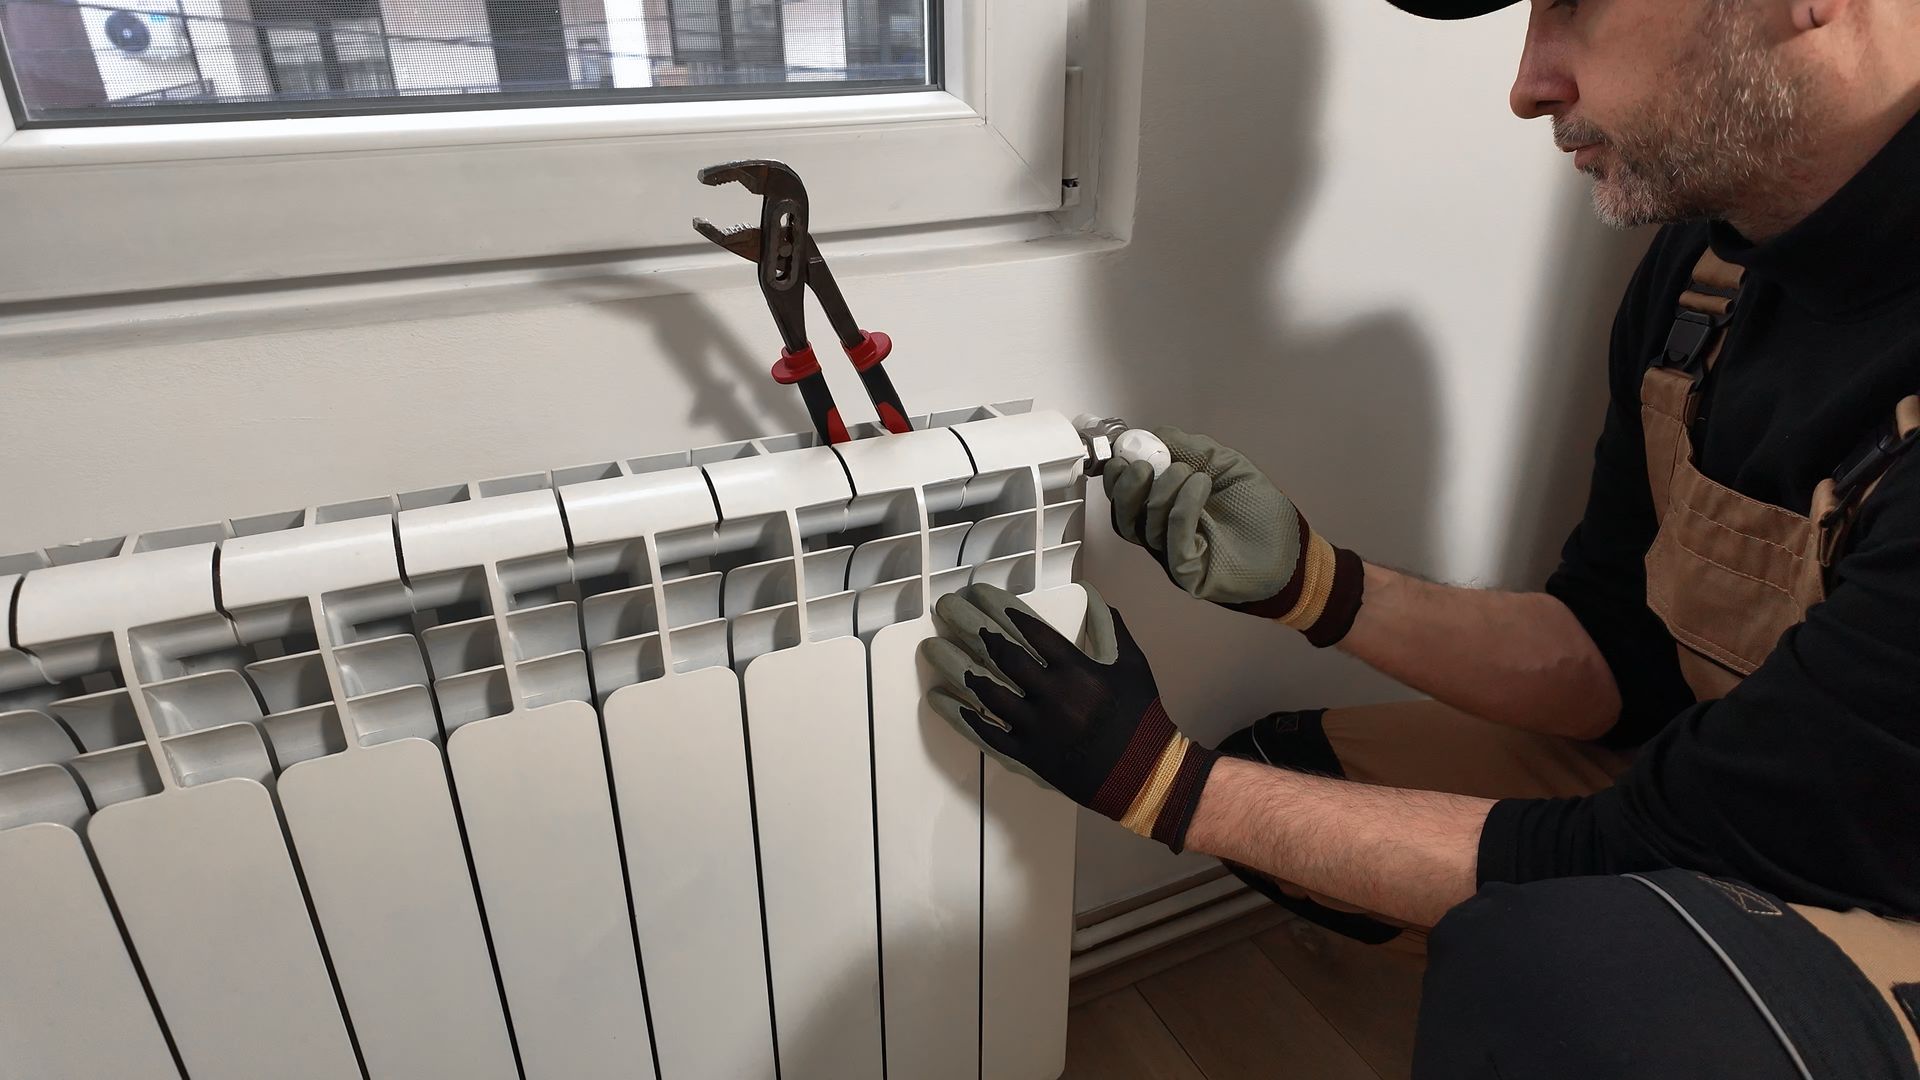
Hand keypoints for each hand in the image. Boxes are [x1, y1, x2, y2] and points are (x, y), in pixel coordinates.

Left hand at [919, 582, 1216, 851]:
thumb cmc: (1141, 717)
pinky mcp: (1028, 755)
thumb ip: (1110, 629)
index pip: (1033, 632)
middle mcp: (1053, 696)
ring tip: (935, 648)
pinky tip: (941, 699)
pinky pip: (988, 734)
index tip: (983, 595)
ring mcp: (1037, 728)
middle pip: (1003, 655)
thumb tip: (1093, 594)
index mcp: (1078, 671)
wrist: (1142, 775)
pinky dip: (963, 716)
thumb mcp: (1132, 666)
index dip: (1005, 610)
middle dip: (972, 627)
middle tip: (949, 608)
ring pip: (987, 692)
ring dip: (958, 667)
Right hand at [1106, 426, 1364, 646]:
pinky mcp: (1188, 573)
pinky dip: (1182, 508)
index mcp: (1162, 507)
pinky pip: (1172, 542)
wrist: (1290, 547)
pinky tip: (1202, 485)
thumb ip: (1186, 447)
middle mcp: (1160, 533)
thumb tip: (1148, 434)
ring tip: (1193, 473)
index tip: (1123, 451)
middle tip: (1143, 466)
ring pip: (1145, 526)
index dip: (1117, 473)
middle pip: (1123, 515)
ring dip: (1164, 490)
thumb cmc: (1256, 506)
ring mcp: (1172, 555)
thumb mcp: (1222, 463)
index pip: (1125, 495)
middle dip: (1126, 487)